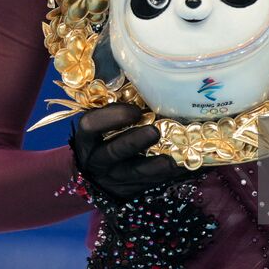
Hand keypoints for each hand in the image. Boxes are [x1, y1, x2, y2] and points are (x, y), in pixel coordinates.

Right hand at [70, 102, 197, 203]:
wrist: (97, 175)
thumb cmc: (104, 137)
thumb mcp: (102, 123)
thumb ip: (117, 106)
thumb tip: (148, 78)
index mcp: (87, 137)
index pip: (90, 125)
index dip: (112, 117)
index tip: (135, 110)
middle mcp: (95, 159)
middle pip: (112, 152)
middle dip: (134, 142)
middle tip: (154, 131)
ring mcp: (112, 178)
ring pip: (132, 173)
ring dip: (153, 165)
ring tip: (172, 159)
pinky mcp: (127, 191)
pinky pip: (147, 184)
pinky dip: (165, 175)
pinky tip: (181, 165)